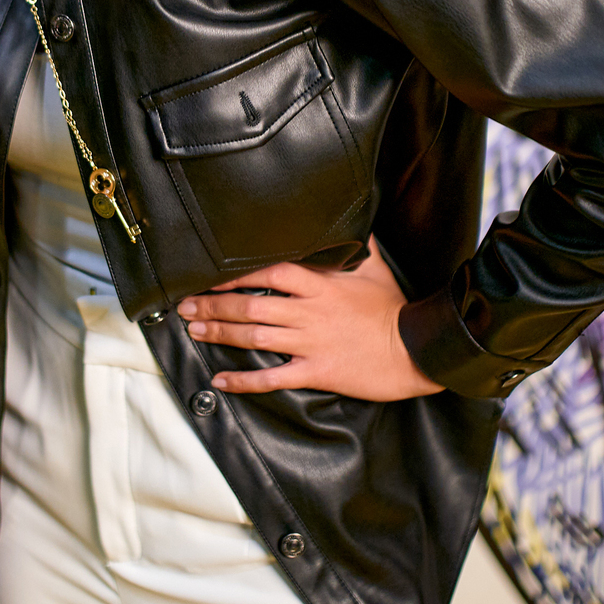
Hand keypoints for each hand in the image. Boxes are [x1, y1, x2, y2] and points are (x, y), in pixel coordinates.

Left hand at [176, 238, 443, 401]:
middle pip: (252, 305)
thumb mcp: (378, 271)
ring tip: (195, 330)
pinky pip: (272, 377)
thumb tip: (356, 221)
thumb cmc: (396, 311)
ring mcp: (311, 343)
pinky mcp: (316, 371)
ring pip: (255, 338)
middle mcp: (310, 312)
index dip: (236, 274)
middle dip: (214, 305)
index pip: (270, 271)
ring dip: (220, 334)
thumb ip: (359, 247)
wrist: (417, 351)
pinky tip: (221, 381)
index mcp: (322, 285)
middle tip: (186, 305)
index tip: (210, 275)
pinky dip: (243, 381)